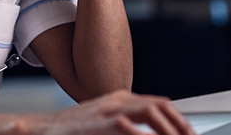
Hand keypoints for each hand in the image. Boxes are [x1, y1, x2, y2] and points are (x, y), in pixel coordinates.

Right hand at [30, 90, 196, 134]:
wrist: (41, 130)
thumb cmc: (72, 132)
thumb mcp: (103, 123)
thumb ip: (127, 125)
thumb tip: (148, 132)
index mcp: (120, 98)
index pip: (160, 105)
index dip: (179, 120)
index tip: (189, 133)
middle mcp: (118, 100)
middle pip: (161, 106)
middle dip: (181, 125)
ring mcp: (109, 109)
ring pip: (152, 112)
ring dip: (170, 129)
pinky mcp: (101, 123)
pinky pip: (131, 127)